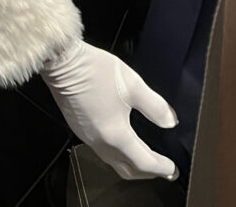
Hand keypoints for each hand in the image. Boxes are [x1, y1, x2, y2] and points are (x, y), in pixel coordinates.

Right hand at [41, 41, 177, 180]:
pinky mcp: (80, 129)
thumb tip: (170, 122)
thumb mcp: (133, 84)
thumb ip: (154, 106)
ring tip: (146, 159)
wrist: (63, 63)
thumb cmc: (97, 71)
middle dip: (147, 172)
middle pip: (127, 169)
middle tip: (163, 170)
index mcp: (115, 135)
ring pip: (113, 162)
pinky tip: (124, 144)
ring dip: (132, 165)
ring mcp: (87, 138)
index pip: (143, 161)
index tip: (173, 170)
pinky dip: (118, 155)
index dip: (160, 167)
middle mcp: (100, 142)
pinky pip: (103, 152)